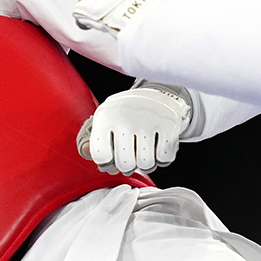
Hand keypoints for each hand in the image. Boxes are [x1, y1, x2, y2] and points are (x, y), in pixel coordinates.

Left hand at [77, 83, 191, 173]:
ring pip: (146, 164)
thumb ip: (91, 144)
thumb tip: (94, 159)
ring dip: (146, 164)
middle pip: (124, 164)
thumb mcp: (104, 122)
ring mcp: (149, 121)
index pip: (100, 155)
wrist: (157, 94)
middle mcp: (126, 117)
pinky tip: (157, 149)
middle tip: (130, 157)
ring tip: (144, 154)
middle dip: (128, 166)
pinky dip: (162, 159)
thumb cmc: (126, 115)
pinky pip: (164, 159)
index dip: (106, 163)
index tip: (111, 157)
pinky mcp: (168, 125)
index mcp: (106, 116)